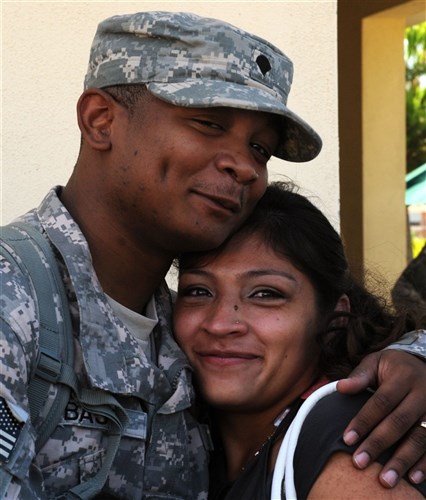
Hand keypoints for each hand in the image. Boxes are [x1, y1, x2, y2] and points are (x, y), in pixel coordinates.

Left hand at [337, 349, 425, 487]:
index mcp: (403, 377)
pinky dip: (425, 464)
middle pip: (399, 422)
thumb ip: (360, 376)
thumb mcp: (376, 362)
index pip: (381, 402)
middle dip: (378, 444)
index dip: (364, 421)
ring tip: (385, 480)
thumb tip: (340, 388)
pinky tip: (412, 479)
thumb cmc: (393, 367)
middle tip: (359, 462)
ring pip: (420, 438)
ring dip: (402, 461)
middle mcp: (423, 394)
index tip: (347, 439)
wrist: (423, 364)